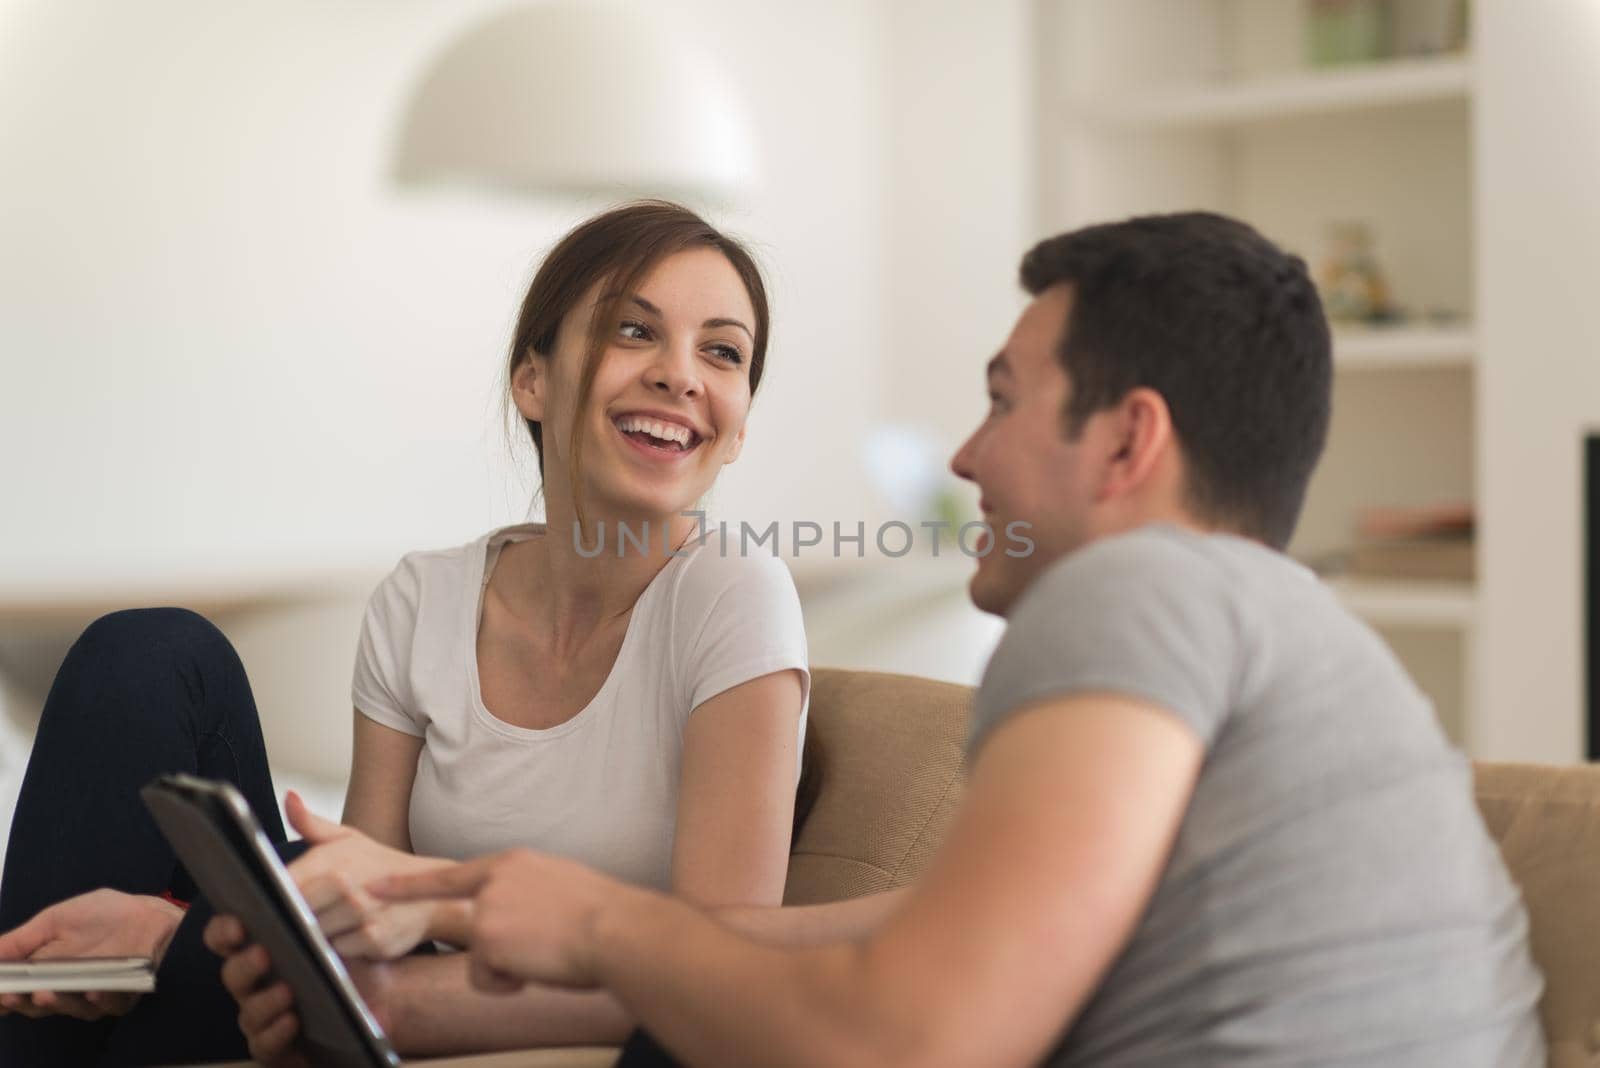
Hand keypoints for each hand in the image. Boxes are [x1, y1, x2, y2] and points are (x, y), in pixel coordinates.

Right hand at [0, 888, 183, 1020]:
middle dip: (21, 1003)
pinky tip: (95, 991)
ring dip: (57, 1003)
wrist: (150, 915)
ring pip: (70, 1009)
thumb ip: (19, 941)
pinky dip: (100, 1000)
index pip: (17, 991)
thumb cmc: (103, 915)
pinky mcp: (120, 999)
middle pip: (37, 1005)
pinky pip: (108, 1006)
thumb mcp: (55, 920)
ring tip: (45, 993)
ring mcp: (92, 996)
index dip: (5, 996)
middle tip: (11, 996)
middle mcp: (66, 987)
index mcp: (45, 970)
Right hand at [205, 914, 393, 1066]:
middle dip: (244, 964)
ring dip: (265, 1000)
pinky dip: (275, 1033)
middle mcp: (257, 984)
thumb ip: (328, 905)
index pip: (227, 938)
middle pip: (233, 974)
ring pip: (249, 1012)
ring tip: (288, 990)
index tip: (239, 924)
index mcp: (264, 949)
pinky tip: (292, 1020)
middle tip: (264, 953)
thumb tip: (329, 881)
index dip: (224, 930)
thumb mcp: (346, 928)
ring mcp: (265, 1018)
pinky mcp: (279, 1048)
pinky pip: (265, 1046)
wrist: (385, 1000)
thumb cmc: (354, 958)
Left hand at [284, 791, 451, 959]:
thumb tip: (289, 797)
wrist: (430, 893)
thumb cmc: (380, 866)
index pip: (286, 884)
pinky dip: (340, 949)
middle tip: (299, 919)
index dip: (274, 896)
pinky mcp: (376, 938)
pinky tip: (347, 937)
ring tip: (326, 926)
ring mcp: (364, 912)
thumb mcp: (348, 839)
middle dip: (294, 919)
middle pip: (296, 914)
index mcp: (335, 857)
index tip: (270, 901)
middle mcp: (349, 883)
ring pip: (315, 936)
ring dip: (315, 936)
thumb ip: (311, 823)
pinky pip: (339, 952)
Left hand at [373, 849, 626, 993]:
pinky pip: (486, 979)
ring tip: (550, 953)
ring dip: (512, 967)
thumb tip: (529, 915)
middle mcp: (495, 880)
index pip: (452, 875)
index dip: (410, 885)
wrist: (615, 930)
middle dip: (500, 952)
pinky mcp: (486, 938)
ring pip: (482, 959)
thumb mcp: (563, 886)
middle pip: (473, 930)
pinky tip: (539, 966)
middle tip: (539, 950)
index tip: (377, 887)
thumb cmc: (605, 915)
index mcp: (515, 863)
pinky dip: (510, 983)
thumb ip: (531, 893)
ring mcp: (487, 907)